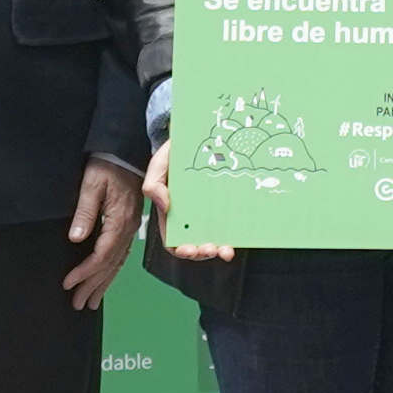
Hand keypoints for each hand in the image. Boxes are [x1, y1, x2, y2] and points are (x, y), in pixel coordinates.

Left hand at [60, 155, 143, 307]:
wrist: (126, 151)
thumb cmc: (107, 165)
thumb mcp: (92, 184)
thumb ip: (85, 211)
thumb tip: (76, 238)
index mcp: (119, 221)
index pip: (102, 255)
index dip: (85, 272)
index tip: (68, 284)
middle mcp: (129, 229)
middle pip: (110, 265)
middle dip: (93, 286)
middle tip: (78, 304)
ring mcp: (131, 228)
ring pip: (118, 263)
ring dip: (103, 283)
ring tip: (91, 302)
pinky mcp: (130, 225)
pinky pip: (122, 254)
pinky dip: (113, 271)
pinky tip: (106, 279)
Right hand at [143, 137, 224, 264]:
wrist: (193, 139)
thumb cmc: (172, 156)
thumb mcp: (157, 167)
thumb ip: (153, 186)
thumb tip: (165, 205)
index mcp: (172, 214)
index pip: (174, 240)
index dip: (181, 250)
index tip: (189, 249)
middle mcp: (191, 218)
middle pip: (196, 246)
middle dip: (203, 253)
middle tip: (210, 248)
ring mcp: (209, 213)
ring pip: (214, 239)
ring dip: (219, 250)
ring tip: (225, 250)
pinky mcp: (224, 206)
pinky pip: (230, 225)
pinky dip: (234, 235)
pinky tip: (238, 237)